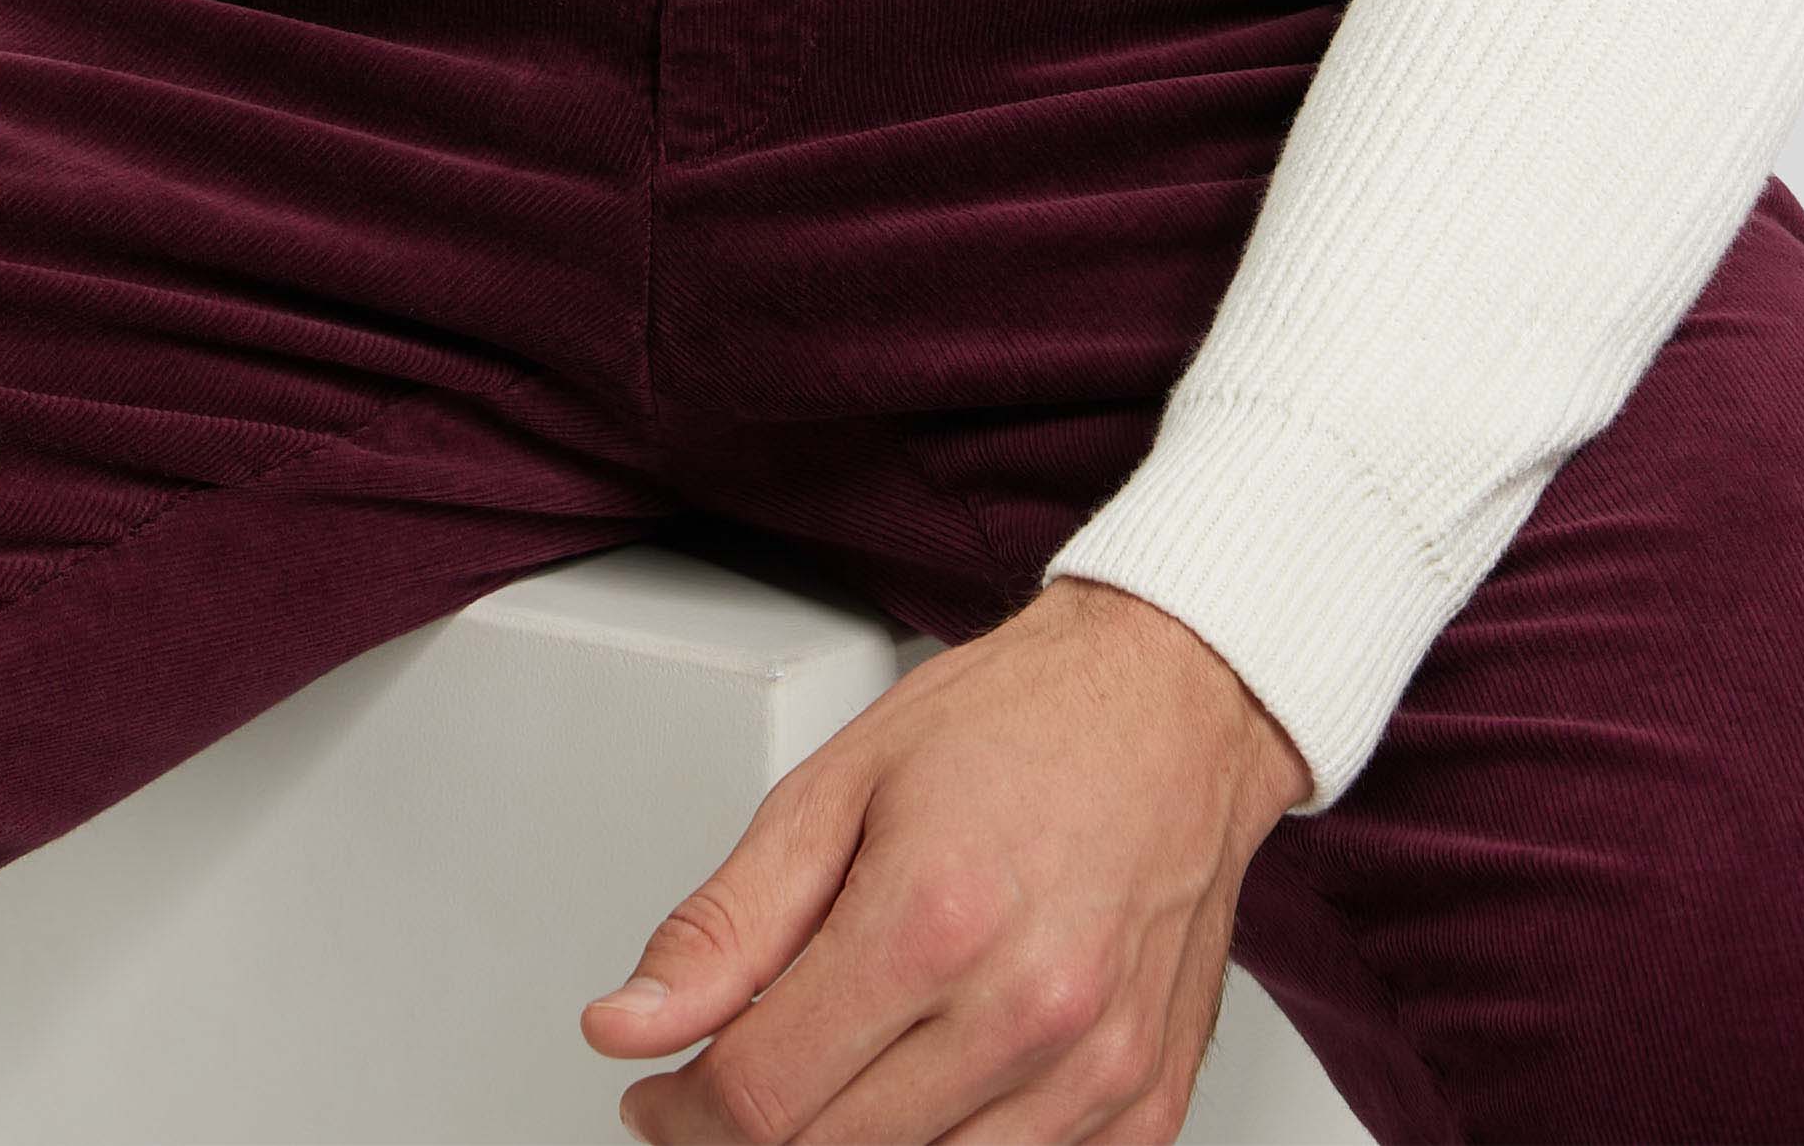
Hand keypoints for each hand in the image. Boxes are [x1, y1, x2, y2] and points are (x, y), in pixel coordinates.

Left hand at [577, 575, 1311, 1142]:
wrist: (1177, 703)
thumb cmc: (1018, 722)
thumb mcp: (837, 785)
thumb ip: (726, 925)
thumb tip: (626, 1027)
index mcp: (932, 917)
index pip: (760, 1097)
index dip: (682, 1113)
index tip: (660, 1090)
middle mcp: (1025, 1009)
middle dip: (753, 1131)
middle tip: (735, 1071)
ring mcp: (1096, 1073)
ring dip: (852, 1139)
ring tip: (838, 1060)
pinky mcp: (1146, 1108)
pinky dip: (951, 1144)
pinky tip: (932, 1075)